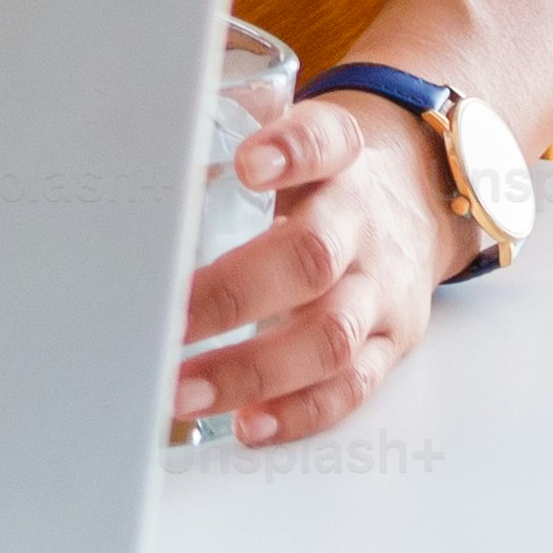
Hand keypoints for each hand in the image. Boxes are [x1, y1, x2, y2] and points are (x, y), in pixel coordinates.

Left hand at [178, 88, 463, 445]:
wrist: (419, 203)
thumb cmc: (323, 176)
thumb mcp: (292, 135)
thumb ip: (228, 127)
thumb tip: (133, 137)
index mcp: (338, 159)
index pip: (324, 142)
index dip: (290, 152)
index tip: (247, 165)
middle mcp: (362, 226)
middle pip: (311, 259)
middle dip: (233, 295)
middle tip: (167, 322)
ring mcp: (380, 290)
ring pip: (329, 337)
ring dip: (254, 371)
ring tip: (186, 391)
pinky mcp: (389, 343)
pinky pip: (351, 387)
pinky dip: (299, 412)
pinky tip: (248, 425)